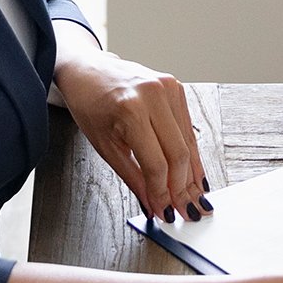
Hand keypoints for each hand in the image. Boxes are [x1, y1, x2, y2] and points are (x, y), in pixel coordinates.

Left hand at [57, 50, 208, 222]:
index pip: (156, 163)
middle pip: (178, 154)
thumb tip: (154, 204)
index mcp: (131, 110)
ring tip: (195, 198)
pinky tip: (194, 174)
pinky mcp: (177, 88)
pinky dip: (190, 154)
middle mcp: (154, 95)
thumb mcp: (105, 147)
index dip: (163, 192)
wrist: (88, 71)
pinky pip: (188, 129)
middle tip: (186, 211)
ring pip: (188, 143)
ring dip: (192, 175)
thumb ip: (133, 178)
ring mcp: (169, 88)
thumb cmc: (90, 105)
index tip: (165, 211)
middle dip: (182, 188)